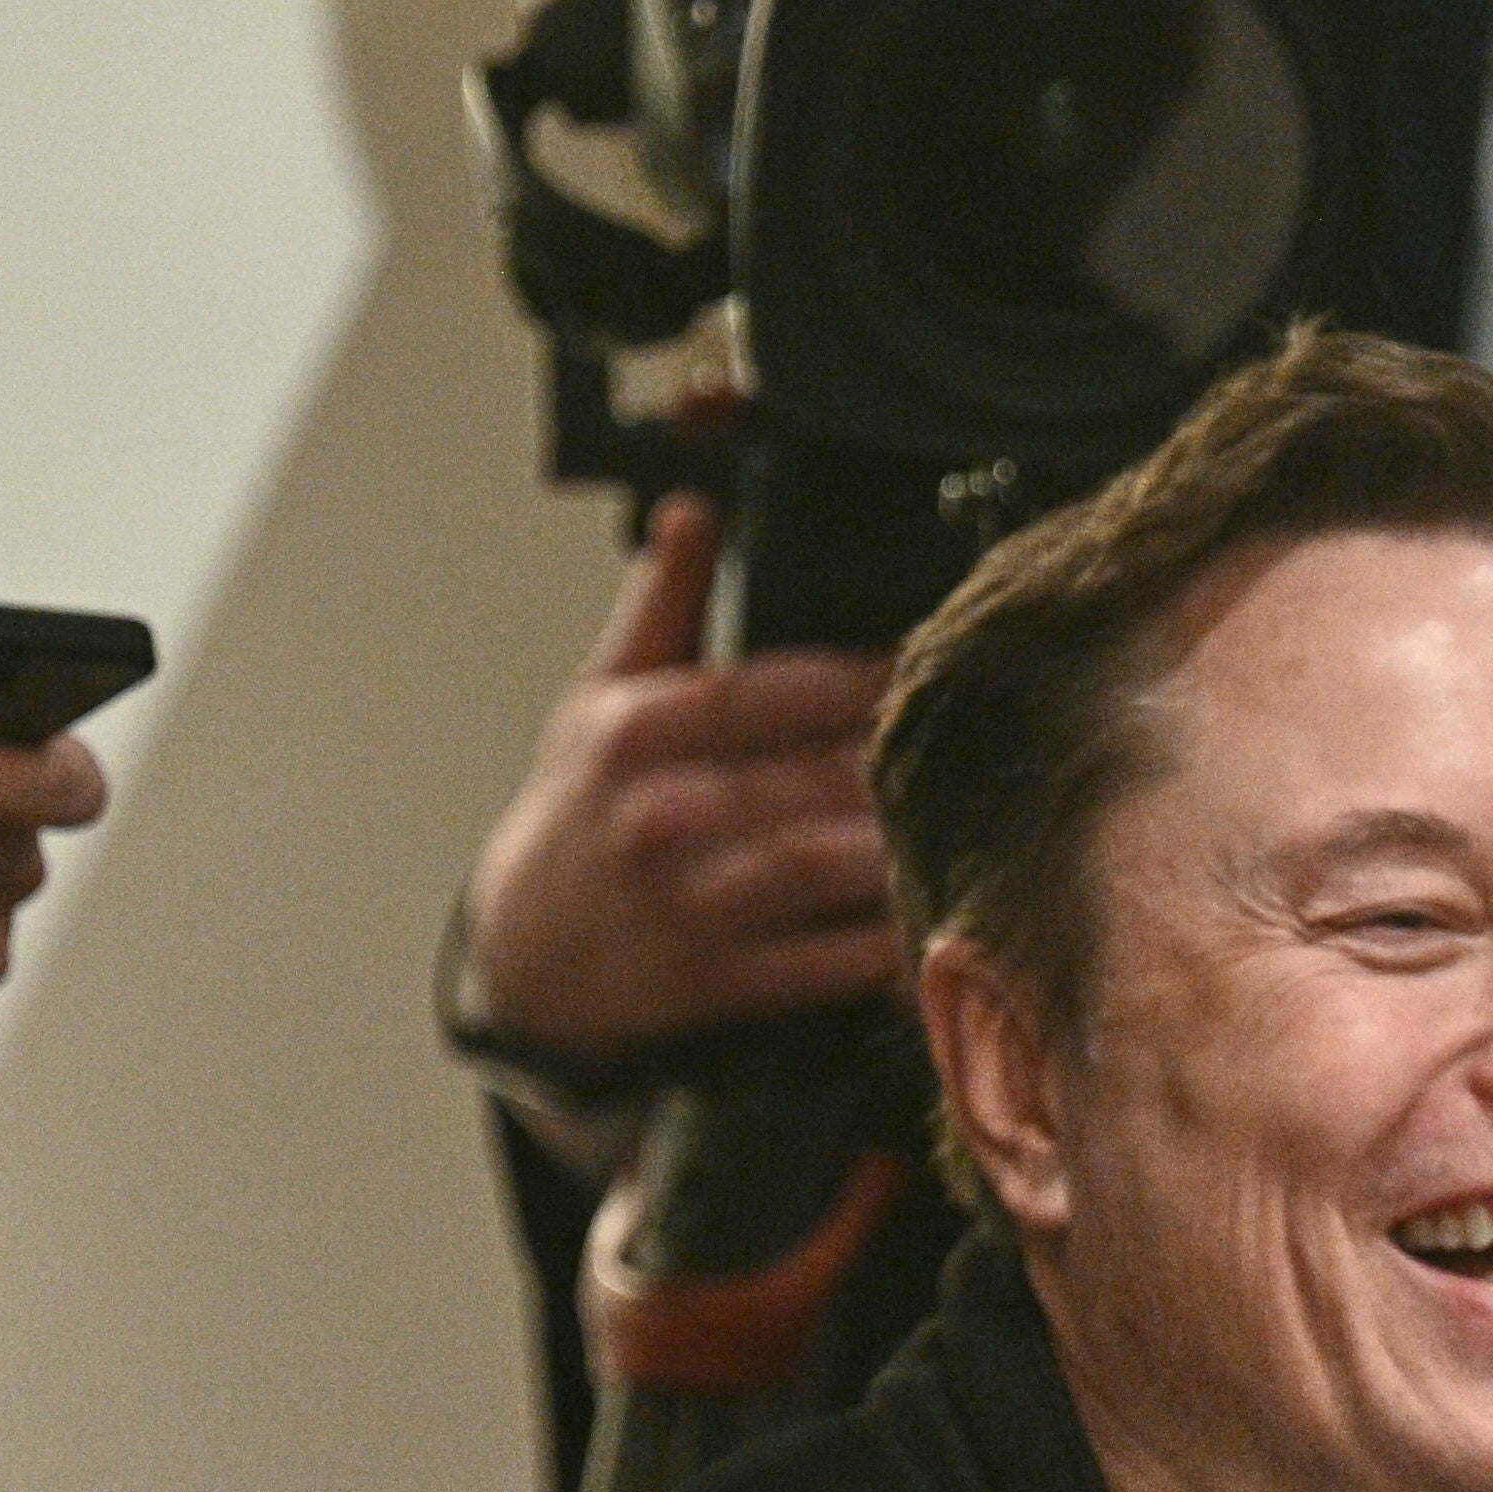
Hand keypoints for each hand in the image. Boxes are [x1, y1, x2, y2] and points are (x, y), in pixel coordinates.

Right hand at [456, 495, 901, 1068]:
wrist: (525, 954)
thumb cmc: (579, 812)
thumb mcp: (598, 697)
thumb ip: (661, 605)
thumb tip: (693, 510)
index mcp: (637, 730)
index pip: (784, 686)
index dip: (870, 677)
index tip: (923, 668)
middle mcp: (660, 813)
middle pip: (819, 774)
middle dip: (899, 759)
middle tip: (967, 744)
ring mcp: (689, 902)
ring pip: (828, 863)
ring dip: (900, 841)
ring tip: (954, 815)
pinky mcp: (716, 981)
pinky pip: (827, 958)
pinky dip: (886, 941)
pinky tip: (928, 909)